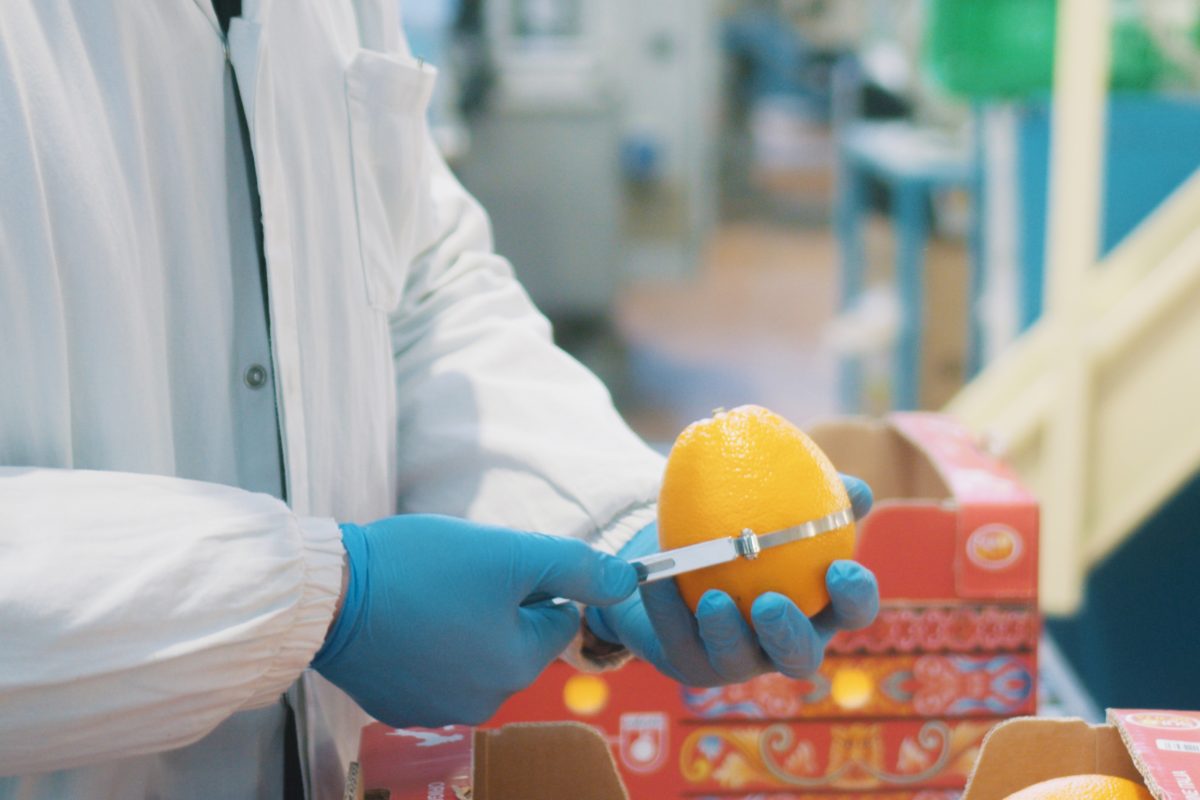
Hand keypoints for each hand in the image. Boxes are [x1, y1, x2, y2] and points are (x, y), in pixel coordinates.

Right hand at [312, 514, 637, 726]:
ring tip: (426, 593)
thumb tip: (631, 579)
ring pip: (475, 653)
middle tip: (458, 576)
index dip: (531, 583)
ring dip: (463, 623)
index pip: (556, 619)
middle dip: (498, 605)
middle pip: (516, 641)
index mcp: (516, 668)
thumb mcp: (510, 553)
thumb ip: (577, 567)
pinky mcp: (396, 704)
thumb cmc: (421, 568)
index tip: (492, 565)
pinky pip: (434, 667)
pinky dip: (426, 643)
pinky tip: (403, 617)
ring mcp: (435, 709)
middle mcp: (482, 702)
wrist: (327, 594)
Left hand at [585, 474, 878, 685]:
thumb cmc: (749, 535)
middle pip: (799, 656)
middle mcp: (780, 643)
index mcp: (817, 608)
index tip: (840, 569)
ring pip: (736, 659)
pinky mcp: (690, 662)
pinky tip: (658, 578)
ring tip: (712, 598)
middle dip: (787, 635)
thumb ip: (819, 497)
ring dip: (726, 631)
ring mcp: (736, 659)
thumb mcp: (780, 511)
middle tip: (769, 602)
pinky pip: (677, 639)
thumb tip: (858, 488)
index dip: (854, 599)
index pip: (851, 613)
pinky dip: (667, 609)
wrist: (682, 563)